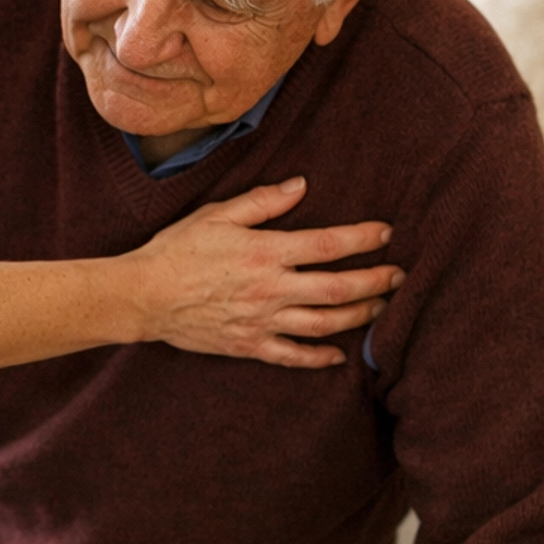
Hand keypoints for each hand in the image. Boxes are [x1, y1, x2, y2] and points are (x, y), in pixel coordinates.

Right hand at [136, 176, 402, 368]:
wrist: (144, 296)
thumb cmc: (178, 250)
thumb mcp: (217, 214)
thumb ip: (262, 202)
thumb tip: (300, 186)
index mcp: (266, 252)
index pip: (329, 244)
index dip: (363, 238)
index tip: (386, 233)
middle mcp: (271, 289)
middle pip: (338, 289)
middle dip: (375, 282)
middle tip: (400, 276)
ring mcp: (262, 321)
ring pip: (324, 324)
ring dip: (359, 317)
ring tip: (380, 308)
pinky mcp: (249, 345)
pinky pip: (293, 356)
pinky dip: (319, 358)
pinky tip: (339, 355)